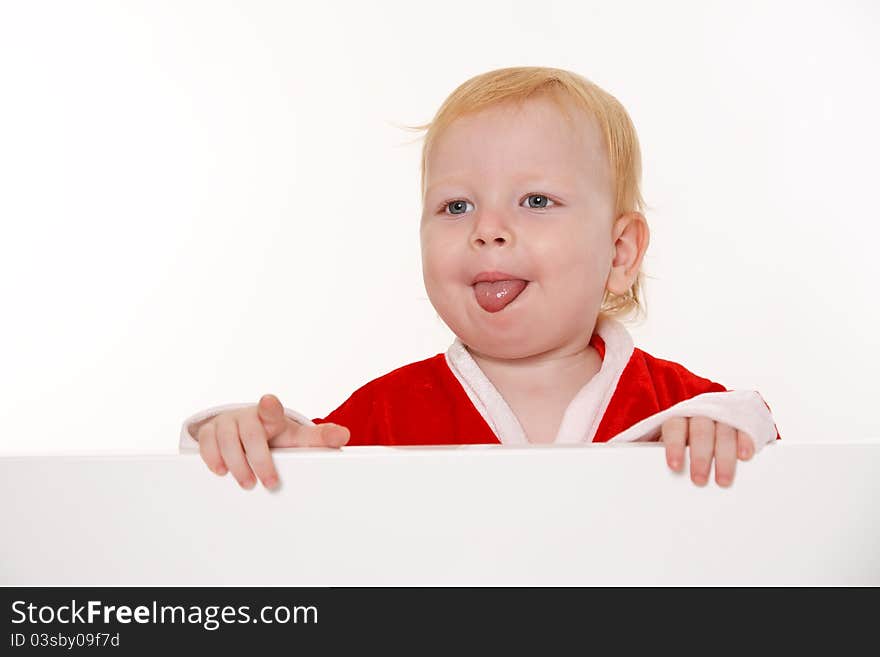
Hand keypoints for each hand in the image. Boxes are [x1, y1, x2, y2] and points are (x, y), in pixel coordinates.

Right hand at [195, 394, 349, 490]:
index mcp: (270, 417)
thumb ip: (319, 437)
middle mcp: (247, 416)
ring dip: (236, 464)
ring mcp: (226, 422)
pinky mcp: (209, 431)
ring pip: (227, 440)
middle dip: (259, 460)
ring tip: (246, 483)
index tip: (270, 402)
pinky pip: (206, 443)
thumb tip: (344, 435)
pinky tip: (220, 471)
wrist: (244, 431)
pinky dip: (212, 458)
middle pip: (251, 435)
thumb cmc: (273, 436)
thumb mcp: (296, 438)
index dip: (270, 407)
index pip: (271, 409)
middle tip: (269, 483)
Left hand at [660, 416, 753, 486]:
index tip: (675, 466)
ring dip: (724, 458)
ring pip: (724, 434)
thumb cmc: (691, 437)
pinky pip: (745, 431)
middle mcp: (702, 414)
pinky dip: (745, 443)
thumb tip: (666, 477)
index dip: (674, 446)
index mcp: (680, 417)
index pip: (675, 428)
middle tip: (699, 480)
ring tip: (723, 481)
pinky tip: (744, 457)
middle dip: (700, 458)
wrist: (718, 416)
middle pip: (701, 432)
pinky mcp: (743, 421)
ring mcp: (723, 416)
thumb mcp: (679, 441)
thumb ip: (675, 455)